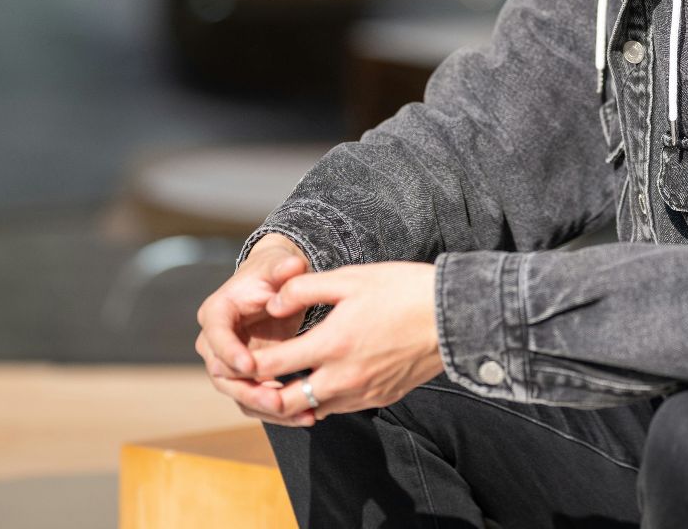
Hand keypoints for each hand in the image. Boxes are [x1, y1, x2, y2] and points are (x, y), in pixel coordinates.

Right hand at [196, 241, 316, 426]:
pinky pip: (255, 399)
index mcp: (216, 313)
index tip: (250, 365)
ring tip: (299, 415)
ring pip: (238, 393)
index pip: (216, 336)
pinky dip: (276, 411)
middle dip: (249, 389)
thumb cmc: (274, 272)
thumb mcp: (279, 266)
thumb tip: (293, 266)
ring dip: (265, 407)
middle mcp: (215, 341)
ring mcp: (228, 362)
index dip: (230, 352)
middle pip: (222, 374)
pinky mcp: (246, 377)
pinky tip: (304, 416)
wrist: (275, 286)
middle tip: (278, 400)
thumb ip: (284, 268)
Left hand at [243, 262, 445, 425]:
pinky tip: (326, 377)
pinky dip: (325, 398)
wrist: (455, 317)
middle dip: (263, 394)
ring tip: (286, 380)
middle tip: (253, 380)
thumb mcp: (351, 278)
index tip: (232, 359)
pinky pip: (341, 407)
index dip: (244, 365)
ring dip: (295, 399)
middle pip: (284, 402)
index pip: (271, 366)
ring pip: (312, 409)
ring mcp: (363, 392)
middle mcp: (343, 377)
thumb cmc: (404, 291)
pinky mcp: (381, 398)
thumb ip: (304, 289)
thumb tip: (272, 303)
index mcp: (331, 344)